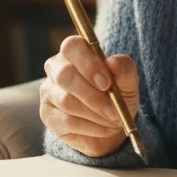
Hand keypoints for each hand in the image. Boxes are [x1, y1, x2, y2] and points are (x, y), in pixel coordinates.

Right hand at [39, 35, 139, 157]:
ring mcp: (48, 91)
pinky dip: (90, 127)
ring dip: (95, 114)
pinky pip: (66, 121)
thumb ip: (124, 69)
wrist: (112, 127)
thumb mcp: (128, 83)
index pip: (72, 46)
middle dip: (92, 95)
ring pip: (66, 101)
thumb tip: (112, 63)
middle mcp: (56, 68)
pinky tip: (103, 129)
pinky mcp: (47, 114)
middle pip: (64, 75)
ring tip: (113, 120)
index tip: (106, 83)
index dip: (88, 64)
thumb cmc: (117, 98)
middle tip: (114, 110)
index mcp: (75, 52)